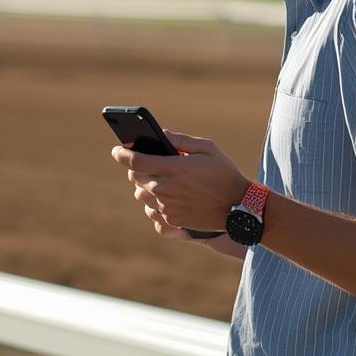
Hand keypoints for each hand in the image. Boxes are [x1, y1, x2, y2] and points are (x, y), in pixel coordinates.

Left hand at [112, 130, 249, 238]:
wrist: (239, 207)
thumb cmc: (224, 174)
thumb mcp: (207, 148)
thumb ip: (181, 139)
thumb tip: (160, 133)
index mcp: (173, 168)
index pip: (135, 161)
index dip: (122, 153)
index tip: (117, 150)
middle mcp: (166, 189)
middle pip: (135, 178)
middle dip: (136, 168)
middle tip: (147, 163)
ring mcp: (168, 207)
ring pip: (141, 195)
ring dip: (145, 186)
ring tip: (160, 181)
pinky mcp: (172, 222)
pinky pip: (152, 212)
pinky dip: (154, 204)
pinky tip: (165, 199)